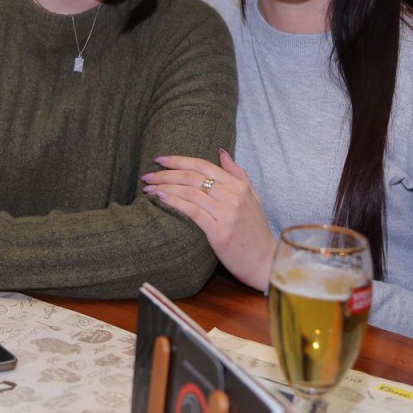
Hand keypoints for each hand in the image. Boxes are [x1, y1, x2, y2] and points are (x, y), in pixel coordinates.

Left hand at [143, 149, 276, 291]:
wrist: (266, 261)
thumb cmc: (256, 230)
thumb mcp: (252, 197)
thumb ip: (237, 173)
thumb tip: (221, 151)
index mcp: (239, 186)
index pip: (204, 165)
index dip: (179, 160)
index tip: (160, 159)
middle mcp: (233, 197)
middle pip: (193, 177)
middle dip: (166, 174)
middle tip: (147, 177)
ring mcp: (227, 214)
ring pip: (190, 192)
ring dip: (165, 188)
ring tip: (148, 190)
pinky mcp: (219, 233)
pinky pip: (192, 212)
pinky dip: (174, 202)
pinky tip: (161, 199)